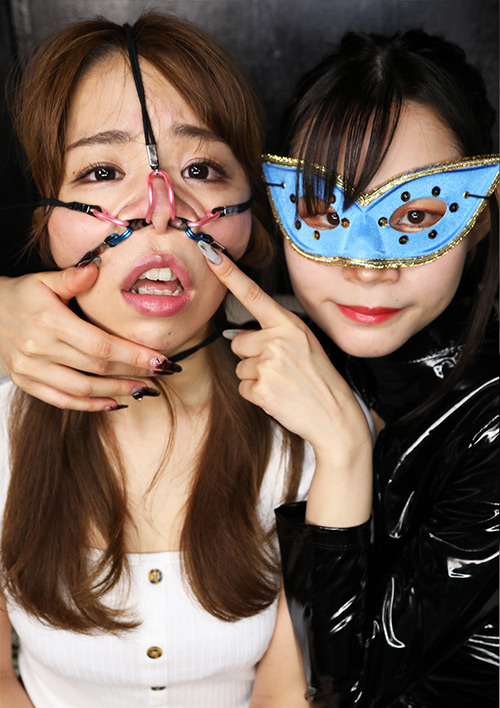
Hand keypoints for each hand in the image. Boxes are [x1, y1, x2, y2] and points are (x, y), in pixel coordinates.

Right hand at [0, 265, 174, 410]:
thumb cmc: (22, 295)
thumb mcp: (43, 280)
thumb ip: (71, 277)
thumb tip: (96, 269)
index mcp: (49, 321)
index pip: (100, 344)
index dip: (133, 355)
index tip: (160, 359)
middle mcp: (40, 349)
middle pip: (97, 367)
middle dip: (134, 372)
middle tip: (162, 373)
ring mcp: (32, 370)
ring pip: (82, 389)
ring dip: (117, 391)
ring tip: (143, 389)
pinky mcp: (27, 383)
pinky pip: (62, 400)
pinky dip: (89, 405)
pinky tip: (113, 402)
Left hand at [205, 253, 369, 457]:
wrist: (335, 416)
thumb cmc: (320, 380)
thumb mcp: (305, 345)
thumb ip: (275, 334)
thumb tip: (239, 337)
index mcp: (289, 324)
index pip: (253, 295)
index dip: (229, 274)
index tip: (211, 254)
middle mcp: (277, 339)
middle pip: (237, 341)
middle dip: (251, 356)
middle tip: (279, 369)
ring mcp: (268, 364)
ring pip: (240, 367)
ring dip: (255, 377)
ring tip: (283, 384)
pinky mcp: (261, 388)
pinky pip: (243, 387)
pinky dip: (257, 395)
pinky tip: (278, 396)